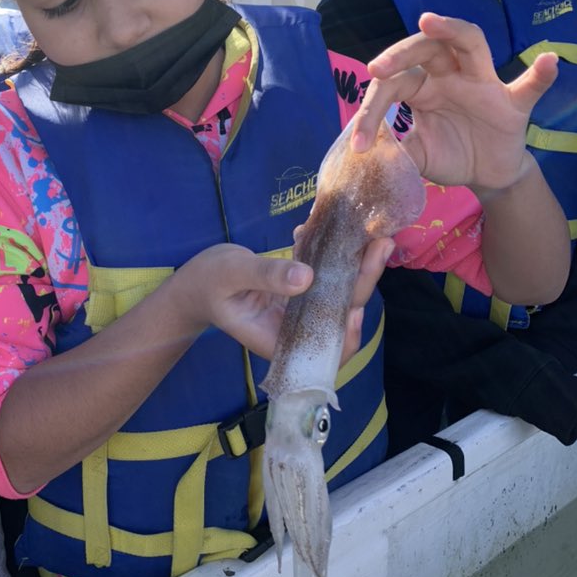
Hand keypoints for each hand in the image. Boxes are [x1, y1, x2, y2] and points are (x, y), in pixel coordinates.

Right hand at [175, 239, 392, 360]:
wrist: (197, 282)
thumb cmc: (208, 283)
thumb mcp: (232, 274)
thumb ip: (267, 276)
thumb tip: (307, 277)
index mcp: (279, 338)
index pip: (324, 348)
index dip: (346, 332)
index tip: (357, 305)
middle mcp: (296, 328)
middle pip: (340, 313)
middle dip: (363, 281)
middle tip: (380, 243)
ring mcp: (300, 309)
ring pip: (339, 294)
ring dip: (357, 265)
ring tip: (373, 233)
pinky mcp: (300, 291)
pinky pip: (326, 277)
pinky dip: (333, 256)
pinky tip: (329, 228)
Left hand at [351, 12, 557, 192]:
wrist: (486, 174)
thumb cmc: (448, 154)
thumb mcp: (416, 155)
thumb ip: (396, 150)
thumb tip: (368, 154)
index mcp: (422, 86)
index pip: (393, 83)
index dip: (372, 110)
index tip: (358, 143)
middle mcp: (450, 75)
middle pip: (426, 48)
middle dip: (400, 53)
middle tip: (377, 68)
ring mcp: (483, 83)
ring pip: (470, 43)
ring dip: (451, 30)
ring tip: (430, 21)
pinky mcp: (513, 102)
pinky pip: (529, 85)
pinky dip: (541, 73)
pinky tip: (549, 61)